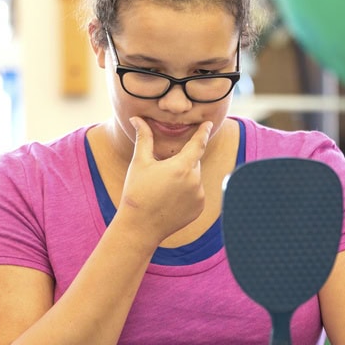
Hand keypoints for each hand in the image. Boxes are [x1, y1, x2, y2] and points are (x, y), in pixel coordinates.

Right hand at [116, 117, 212, 245]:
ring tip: (163, 190)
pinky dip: (187, 192)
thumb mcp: (139, 163)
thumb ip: (143, 138)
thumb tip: (136, 118)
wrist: (139, 226)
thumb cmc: (136, 192)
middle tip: (161, 172)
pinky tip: (169, 200)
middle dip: (181, 162)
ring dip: (184, 178)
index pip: (198, 143)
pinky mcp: (199, 209)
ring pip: (194, 178)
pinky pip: (196, 193)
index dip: (203, 132)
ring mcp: (199, 196)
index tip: (208, 124)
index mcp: (181, 167)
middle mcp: (195, 181)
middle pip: (193, 162)